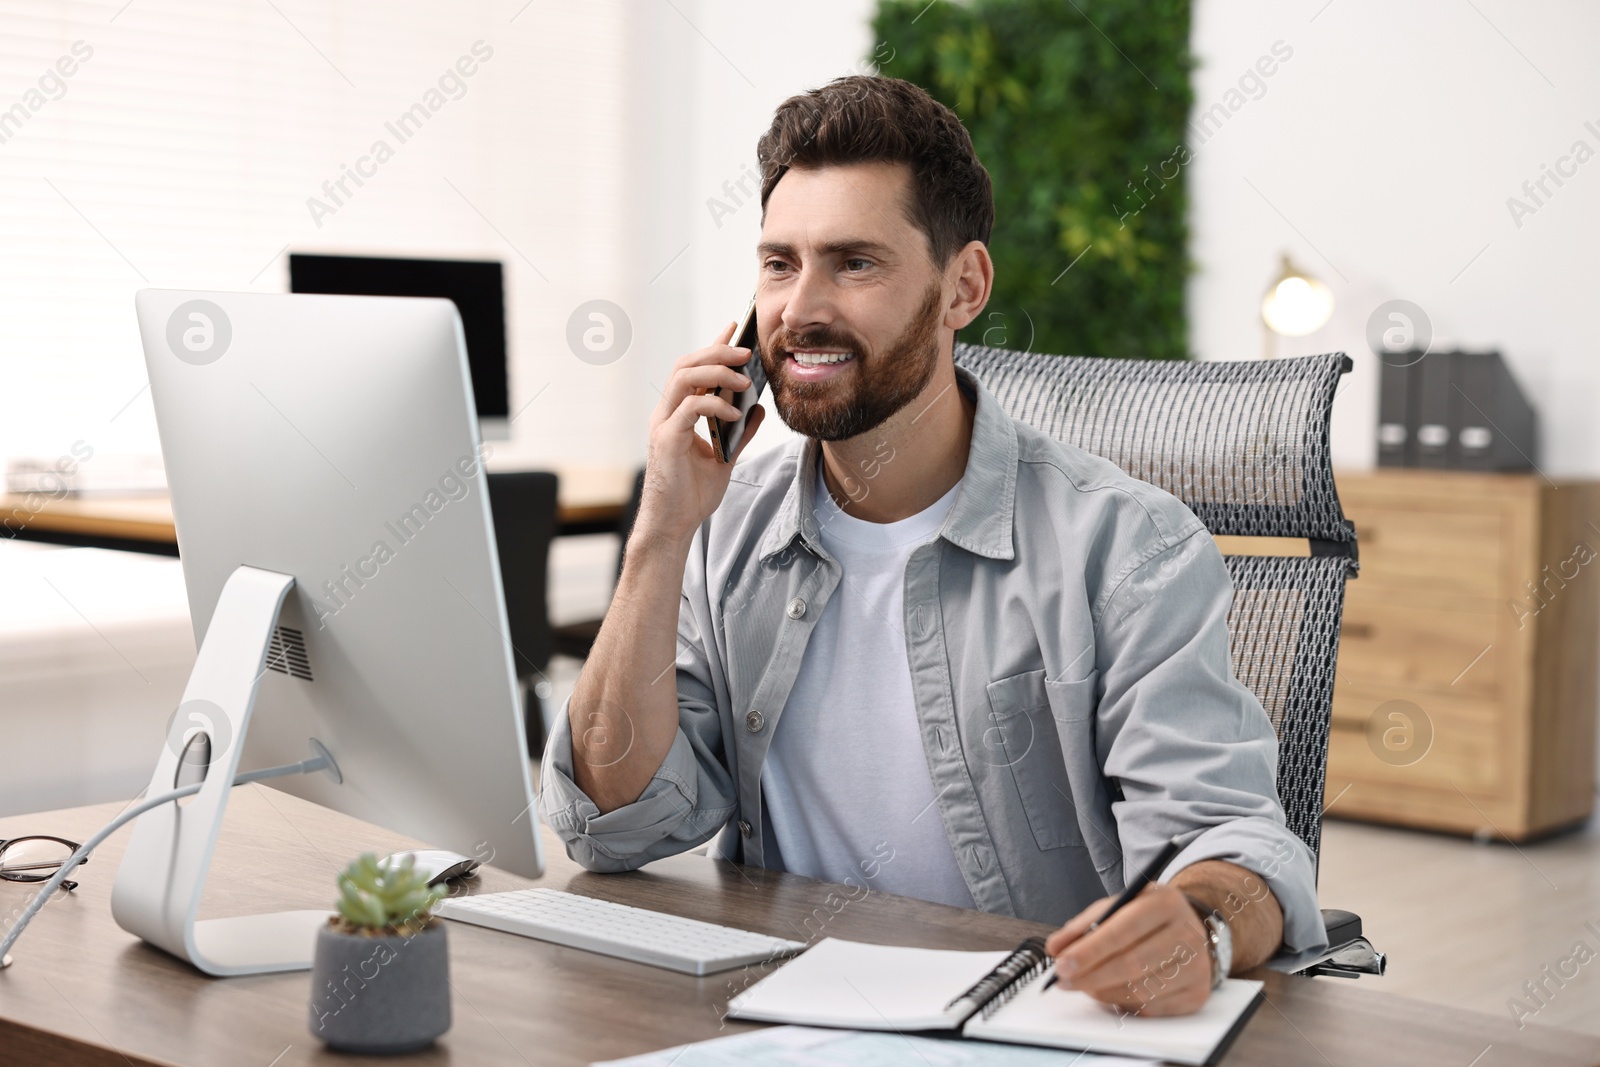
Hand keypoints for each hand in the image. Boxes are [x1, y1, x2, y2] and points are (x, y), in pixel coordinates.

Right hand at [636, 321, 766, 546]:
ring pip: (684, 379)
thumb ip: (740, 432)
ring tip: (744, 379)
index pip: (694, 369)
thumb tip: (758, 407)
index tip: (736, 327)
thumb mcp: (725, 457)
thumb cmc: (693, 494)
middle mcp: (667, 413)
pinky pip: (690, 409)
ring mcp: (663, 424)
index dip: (714, 346)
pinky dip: (715, 405)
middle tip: (747, 351)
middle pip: (686, 365)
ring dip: (717, 373)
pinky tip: (735, 412)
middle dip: (717, 352)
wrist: (675, 524)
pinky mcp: (666, 440)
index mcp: (677, 413)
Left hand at [1044, 884, 1211, 1016]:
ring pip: (1141, 990)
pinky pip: (1152, 1008)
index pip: (1123, 930)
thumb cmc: (1146, 918)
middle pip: (1132, 963)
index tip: (1062, 964)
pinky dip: (1124, 1003)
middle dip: (1091, 976)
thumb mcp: (1118, 907)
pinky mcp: (1198, 994)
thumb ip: (1084, 925)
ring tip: (1085, 985)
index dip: (1090, 950)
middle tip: (1064, 981)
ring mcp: (1197, 966)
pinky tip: (1111, 993)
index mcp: (1165, 903)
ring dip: (1104, 992)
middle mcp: (1188, 934)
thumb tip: (1056, 948)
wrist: (1190, 929)